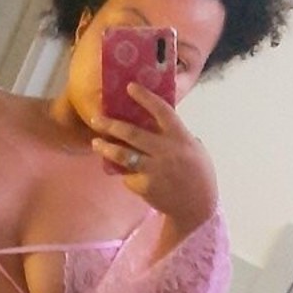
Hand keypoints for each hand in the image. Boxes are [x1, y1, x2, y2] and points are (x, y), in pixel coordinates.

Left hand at [90, 83, 217, 231]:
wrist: (197, 206)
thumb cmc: (197, 174)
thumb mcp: (194, 149)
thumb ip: (176, 136)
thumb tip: (155, 123)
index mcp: (180, 137)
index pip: (162, 111)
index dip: (145, 98)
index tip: (130, 87)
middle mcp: (166, 151)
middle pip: (132, 133)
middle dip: (111, 124)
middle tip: (95, 118)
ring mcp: (154, 169)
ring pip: (123, 155)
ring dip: (106, 148)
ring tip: (95, 142)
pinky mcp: (145, 186)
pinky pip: (128, 175)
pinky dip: (125, 174)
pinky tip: (125, 174)